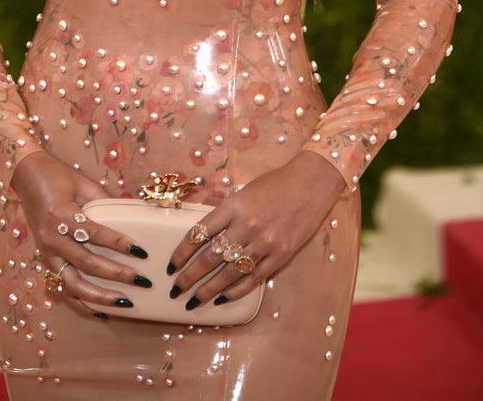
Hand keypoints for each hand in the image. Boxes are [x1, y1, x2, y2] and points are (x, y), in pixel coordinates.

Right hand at [10, 151, 153, 312]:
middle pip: (86, 264)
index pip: (94, 233)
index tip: (141, 251)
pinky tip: (101, 309)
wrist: (26, 175)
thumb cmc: (56, 176)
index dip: (118, 243)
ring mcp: (46, 252)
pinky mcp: (45, 260)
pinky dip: (81, 301)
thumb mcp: (83, 183)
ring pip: (72, 284)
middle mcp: (51, 238)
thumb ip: (105, 202)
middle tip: (140, 280)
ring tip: (125, 302)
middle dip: (115, 275)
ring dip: (99, 296)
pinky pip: (63, 287)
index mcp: (60, 214)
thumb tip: (133, 216)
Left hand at [166, 151, 345, 308]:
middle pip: (210, 257)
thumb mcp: (244, 192)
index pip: (199, 233)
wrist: (311, 183)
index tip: (171, 266)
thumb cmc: (275, 184)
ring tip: (194, 300)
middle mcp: (246, 225)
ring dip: (209, 289)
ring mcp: (264, 242)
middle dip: (189, 277)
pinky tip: (222, 298)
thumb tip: (204, 238)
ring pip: (229, 273)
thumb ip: (226, 214)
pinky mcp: (281, 255)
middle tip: (175, 290)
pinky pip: (253, 278)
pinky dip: (236, 290)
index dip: (181, 253)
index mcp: (233, 205)